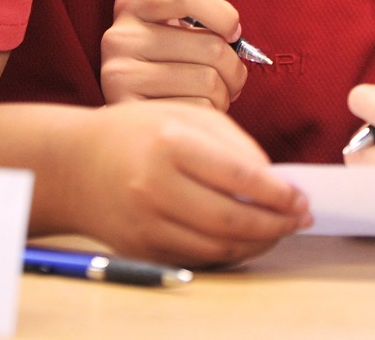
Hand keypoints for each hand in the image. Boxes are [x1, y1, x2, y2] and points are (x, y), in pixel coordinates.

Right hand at [56, 100, 308, 265]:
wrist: (73, 165)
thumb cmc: (136, 133)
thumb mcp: (184, 115)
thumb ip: (234, 144)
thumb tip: (274, 181)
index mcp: (171, 143)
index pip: (239, 176)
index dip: (279, 193)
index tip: (301, 197)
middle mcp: (155, 186)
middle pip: (231, 220)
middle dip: (276, 224)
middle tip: (300, 219)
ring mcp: (146, 223)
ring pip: (217, 247)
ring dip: (258, 244)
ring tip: (278, 230)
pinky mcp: (141, 248)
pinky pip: (197, 258)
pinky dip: (228, 253)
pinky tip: (245, 240)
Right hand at [101, 0, 248, 110]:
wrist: (132, 115)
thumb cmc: (164, 57)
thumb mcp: (167, 14)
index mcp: (131, 5)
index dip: (224, 14)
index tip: (232, 32)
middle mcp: (119, 38)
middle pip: (209, 45)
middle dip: (233, 65)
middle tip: (229, 75)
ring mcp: (120, 77)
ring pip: (208, 81)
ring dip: (225, 92)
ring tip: (213, 93)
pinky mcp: (132, 113)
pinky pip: (198, 110)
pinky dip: (210, 112)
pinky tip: (196, 109)